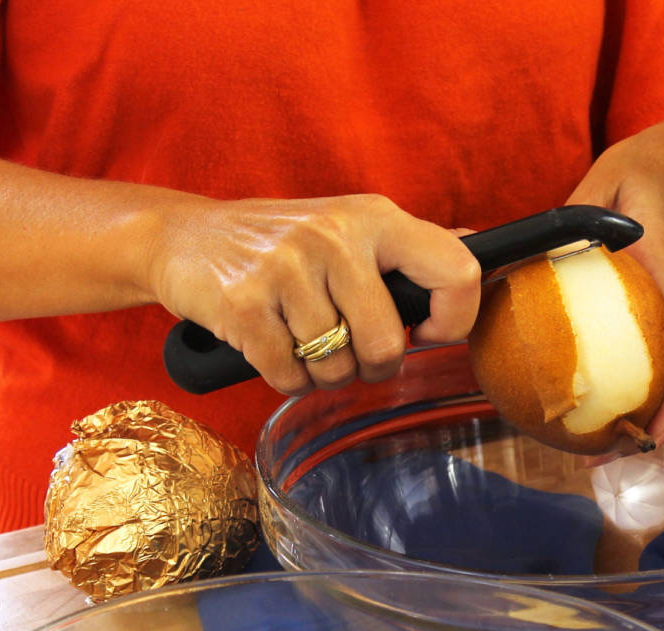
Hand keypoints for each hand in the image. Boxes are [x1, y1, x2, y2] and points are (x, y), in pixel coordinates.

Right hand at [146, 193, 481, 395]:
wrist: (185, 238)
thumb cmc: (281, 245)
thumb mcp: (349, 227)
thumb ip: (409, 248)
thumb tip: (478, 248)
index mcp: (375, 218)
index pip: (456, 272)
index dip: (453, 322)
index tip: (427, 334)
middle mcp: (335, 238)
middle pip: (385, 345)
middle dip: (372, 367)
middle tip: (351, 351)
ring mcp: (287, 269)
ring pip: (337, 369)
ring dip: (323, 374)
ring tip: (303, 341)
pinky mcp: (245, 305)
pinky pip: (291, 378)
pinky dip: (286, 378)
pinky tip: (273, 347)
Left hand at [566, 116, 663, 445]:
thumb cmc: (658, 162)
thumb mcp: (604, 181)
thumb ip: (563, 225)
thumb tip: (505, 265)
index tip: (646, 435)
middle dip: (649, 422)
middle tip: (601, 455)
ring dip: (648, 401)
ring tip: (602, 433)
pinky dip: (649, 373)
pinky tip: (612, 387)